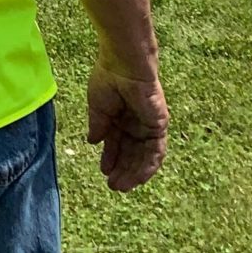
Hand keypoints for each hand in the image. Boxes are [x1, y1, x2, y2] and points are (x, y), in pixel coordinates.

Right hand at [87, 60, 167, 191]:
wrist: (123, 66)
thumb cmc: (108, 80)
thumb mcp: (97, 107)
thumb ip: (98, 126)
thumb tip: (93, 142)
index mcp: (120, 117)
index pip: (117, 144)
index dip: (111, 158)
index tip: (104, 172)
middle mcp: (136, 124)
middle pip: (131, 153)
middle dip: (123, 170)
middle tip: (113, 186)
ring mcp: (149, 126)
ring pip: (144, 156)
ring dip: (134, 173)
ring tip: (122, 186)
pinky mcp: (159, 127)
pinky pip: (156, 152)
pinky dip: (148, 166)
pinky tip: (138, 178)